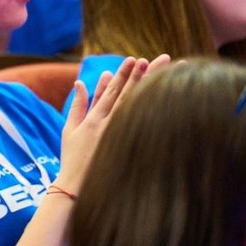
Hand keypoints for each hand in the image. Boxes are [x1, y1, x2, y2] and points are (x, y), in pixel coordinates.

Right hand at [55, 55, 169, 193]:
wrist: (76, 188)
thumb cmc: (72, 158)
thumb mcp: (70, 129)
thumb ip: (77, 105)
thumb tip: (79, 82)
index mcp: (95, 119)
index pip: (113, 91)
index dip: (124, 74)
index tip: (135, 58)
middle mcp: (110, 125)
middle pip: (133, 95)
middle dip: (148, 75)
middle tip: (164, 58)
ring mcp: (121, 138)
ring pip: (143, 110)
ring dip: (159, 93)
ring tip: (175, 77)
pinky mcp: (128, 150)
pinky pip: (145, 130)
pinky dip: (158, 117)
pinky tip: (174, 107)